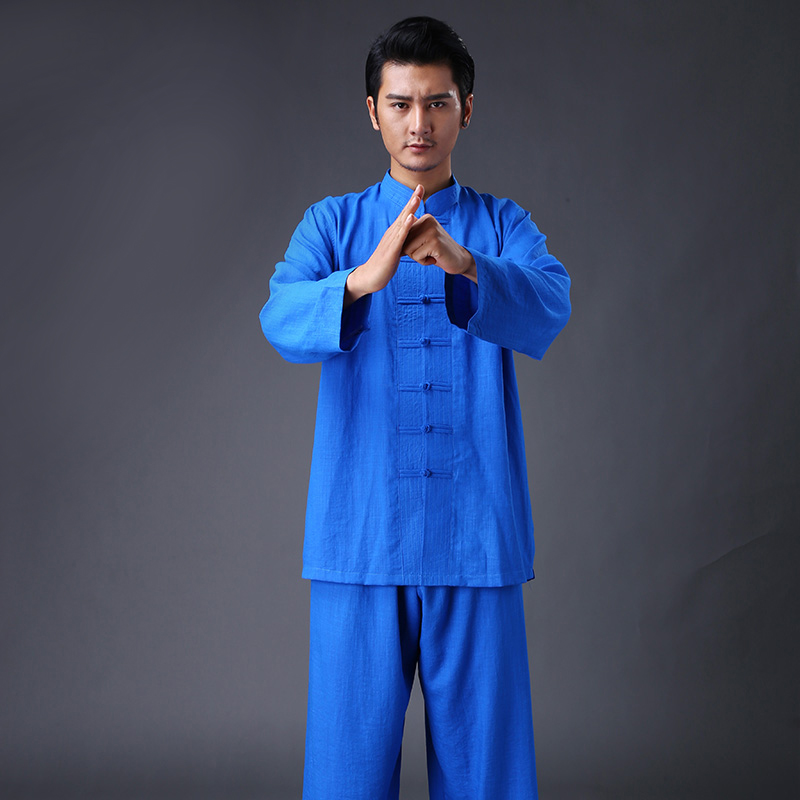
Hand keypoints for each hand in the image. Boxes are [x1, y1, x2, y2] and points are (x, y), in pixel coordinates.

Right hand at [344, 185, 423, 307]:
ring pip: (402, 223)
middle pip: (403, 214)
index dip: (413, 202)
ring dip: (409, 209)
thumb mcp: (396, 248)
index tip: (420, 189)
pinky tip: (411, 218)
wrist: (370, 277)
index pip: (405, 214)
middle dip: (412, 200)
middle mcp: (391, 234)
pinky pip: (399, 237)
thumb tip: (412, 223)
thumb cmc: (384, 264)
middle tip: (420, 186)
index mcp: (394, 233)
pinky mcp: (390, 251)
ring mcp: (390, 242)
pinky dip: (405, 226)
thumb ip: (403, 237)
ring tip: (417, 197)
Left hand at [403, 214, 476, 281]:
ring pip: (409, 250)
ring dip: (419, 257)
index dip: (411, 246)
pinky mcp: (435, 243)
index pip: (404, 235)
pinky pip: (417, 257)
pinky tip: (435, 258)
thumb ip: (411, 234)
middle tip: (429, 251)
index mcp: (424, 218)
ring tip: (432, 254)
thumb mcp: (424, 239)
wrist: (459, 260)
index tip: (426, 246)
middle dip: (414, 252)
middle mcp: (428, 221)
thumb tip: (393, 235)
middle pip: (405, 242)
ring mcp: (432, 231)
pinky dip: (424, 262)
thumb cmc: (438, 252)